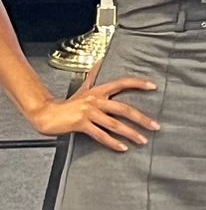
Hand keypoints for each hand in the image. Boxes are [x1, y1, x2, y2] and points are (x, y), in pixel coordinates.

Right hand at [25, 64, 158, 152]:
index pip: (122, 83)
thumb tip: (101, 61)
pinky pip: (100, 135)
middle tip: (155, 125)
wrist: (47, 114)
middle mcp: (96, 100)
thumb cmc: (68, 104)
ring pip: (114, 124)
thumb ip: (93, 76)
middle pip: (124, 109)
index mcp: (99, 90)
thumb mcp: (83, 88)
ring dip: (130, 133)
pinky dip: (113, 142)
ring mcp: (88, 113)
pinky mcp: (81, 124)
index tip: (153, 87)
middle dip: (141, 118)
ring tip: (143, 140)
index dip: (138, 83)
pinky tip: (123, 148)